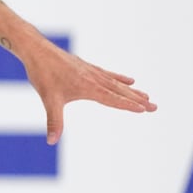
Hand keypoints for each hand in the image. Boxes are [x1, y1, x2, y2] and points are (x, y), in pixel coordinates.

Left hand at [19, 39, 156, 144]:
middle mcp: (94, 78)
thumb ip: (54, 121)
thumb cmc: (43, 75)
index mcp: (89, 87)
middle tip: (155, 107)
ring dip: (132, 90)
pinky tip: (129, 80)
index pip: (113, 99)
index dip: (128, 105)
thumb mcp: (49, 100)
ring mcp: (91, 71)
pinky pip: (108, 74)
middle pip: (120, 91)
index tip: (145, 109)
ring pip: (116, 83)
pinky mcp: (86, 66)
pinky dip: (120, 78)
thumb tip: (51, 141)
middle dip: (137, 100)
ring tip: (147, 96)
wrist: (37, 51)